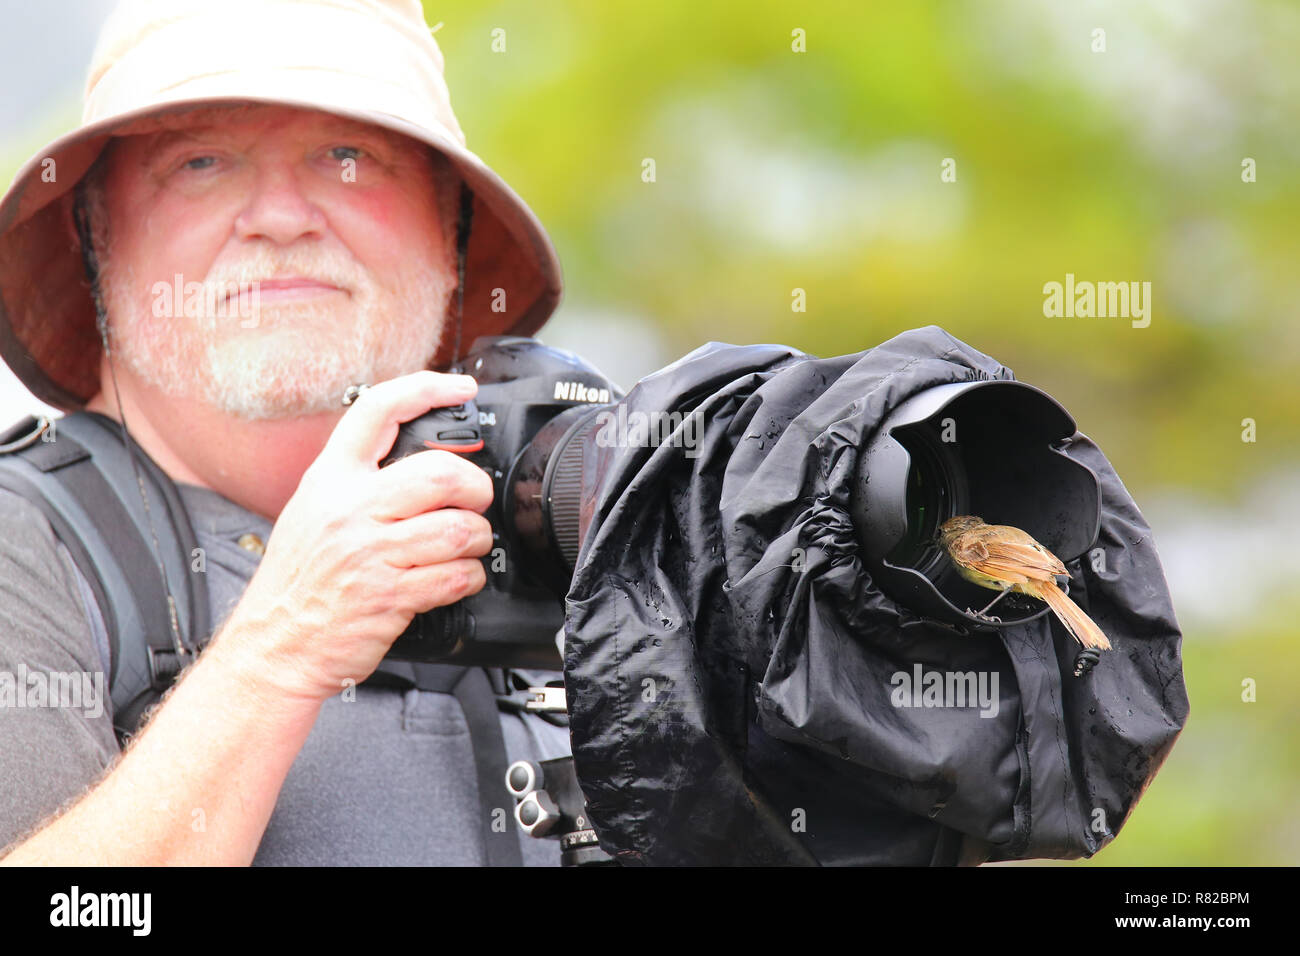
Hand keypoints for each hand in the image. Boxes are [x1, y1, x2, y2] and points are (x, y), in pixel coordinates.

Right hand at [215, 370, 493, 701]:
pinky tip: (453, 579)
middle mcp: (350, 509)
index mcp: (330, 479)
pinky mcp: (390, 595)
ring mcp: (370, 553)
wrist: (274, 645)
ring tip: (464, 547)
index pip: (378, 410)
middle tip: (474, 500)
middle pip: (441, 473)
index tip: (460, 388)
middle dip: (475, 488)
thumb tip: (419, 457)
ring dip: (477, 540)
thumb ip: (357, 480)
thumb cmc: (298, 582)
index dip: (426, 388)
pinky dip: (468, 578)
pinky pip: (457, 576)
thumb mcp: (311, 511)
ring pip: (460, 528)